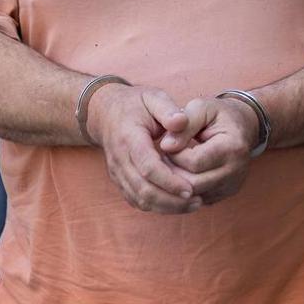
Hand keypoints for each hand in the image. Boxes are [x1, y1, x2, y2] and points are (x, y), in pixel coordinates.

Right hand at [85, 83, 201, 214]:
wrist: (106, 113)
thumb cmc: (135, 104)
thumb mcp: (153, 97)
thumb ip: (168, 109)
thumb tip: (182, 122)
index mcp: (129, 138)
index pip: (148, 167)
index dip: (170, 181)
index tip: (191, 188)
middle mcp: (119, 159)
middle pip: (143, 190)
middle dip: (171, 200)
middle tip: (197, 200)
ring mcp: (117, 172)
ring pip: (140, 199)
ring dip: (166, 207)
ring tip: (192, 204)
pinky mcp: (120, 180)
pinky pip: (136, 200)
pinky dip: (157, 206)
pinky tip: (177, 203)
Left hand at [166, 97, 257, 204]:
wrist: (243, 125)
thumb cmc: (219, 114)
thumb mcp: (201, 108)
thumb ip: (183, 126)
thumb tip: (166, 146)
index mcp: (232, 148)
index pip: (194, 163)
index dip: (174, 155)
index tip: (167, 143)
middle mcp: (236, 171)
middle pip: (193, 184)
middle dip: (173, 172)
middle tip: (164, 156)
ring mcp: (232, 185)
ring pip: (194, 196)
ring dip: (177, 182)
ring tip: (172, 162)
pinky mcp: (227, 193)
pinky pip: (199, 200)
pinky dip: (186, 189)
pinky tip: (181, 172)